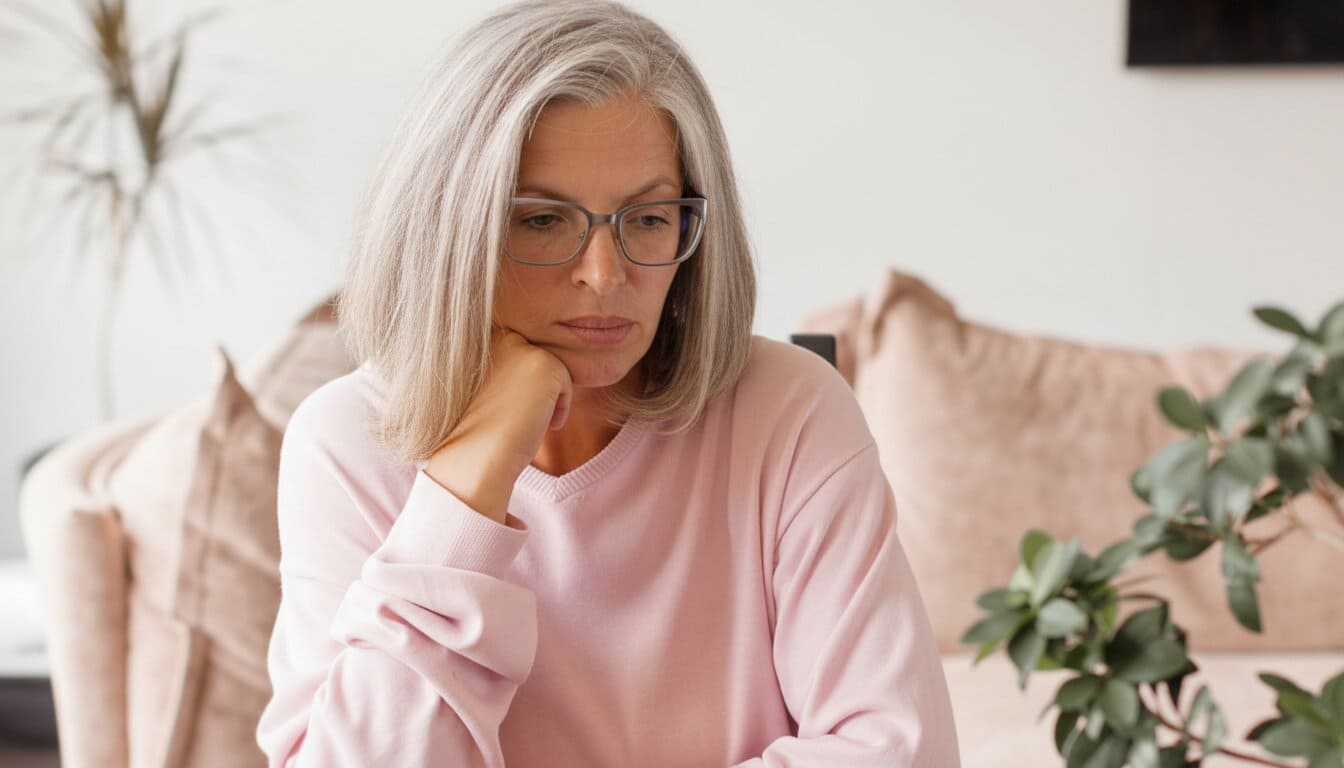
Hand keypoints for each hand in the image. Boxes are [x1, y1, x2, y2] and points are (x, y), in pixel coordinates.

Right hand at [424, 324, 572, 521]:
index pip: (523, 358)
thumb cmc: (480, 429)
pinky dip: (559, 409)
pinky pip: (567, 385)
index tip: (503, 409)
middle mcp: (502, 336)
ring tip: (522, 419)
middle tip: (514, 415)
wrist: (476, 453)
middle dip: (534, 391)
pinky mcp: (546, 363)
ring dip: (546, 401)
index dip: (520, 389)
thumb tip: (537, 372)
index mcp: (483, 338)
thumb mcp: (490, 387)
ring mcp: (523, 347)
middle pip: (540, 363)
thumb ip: (509, 368)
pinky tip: (535, 423)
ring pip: (553, 374)